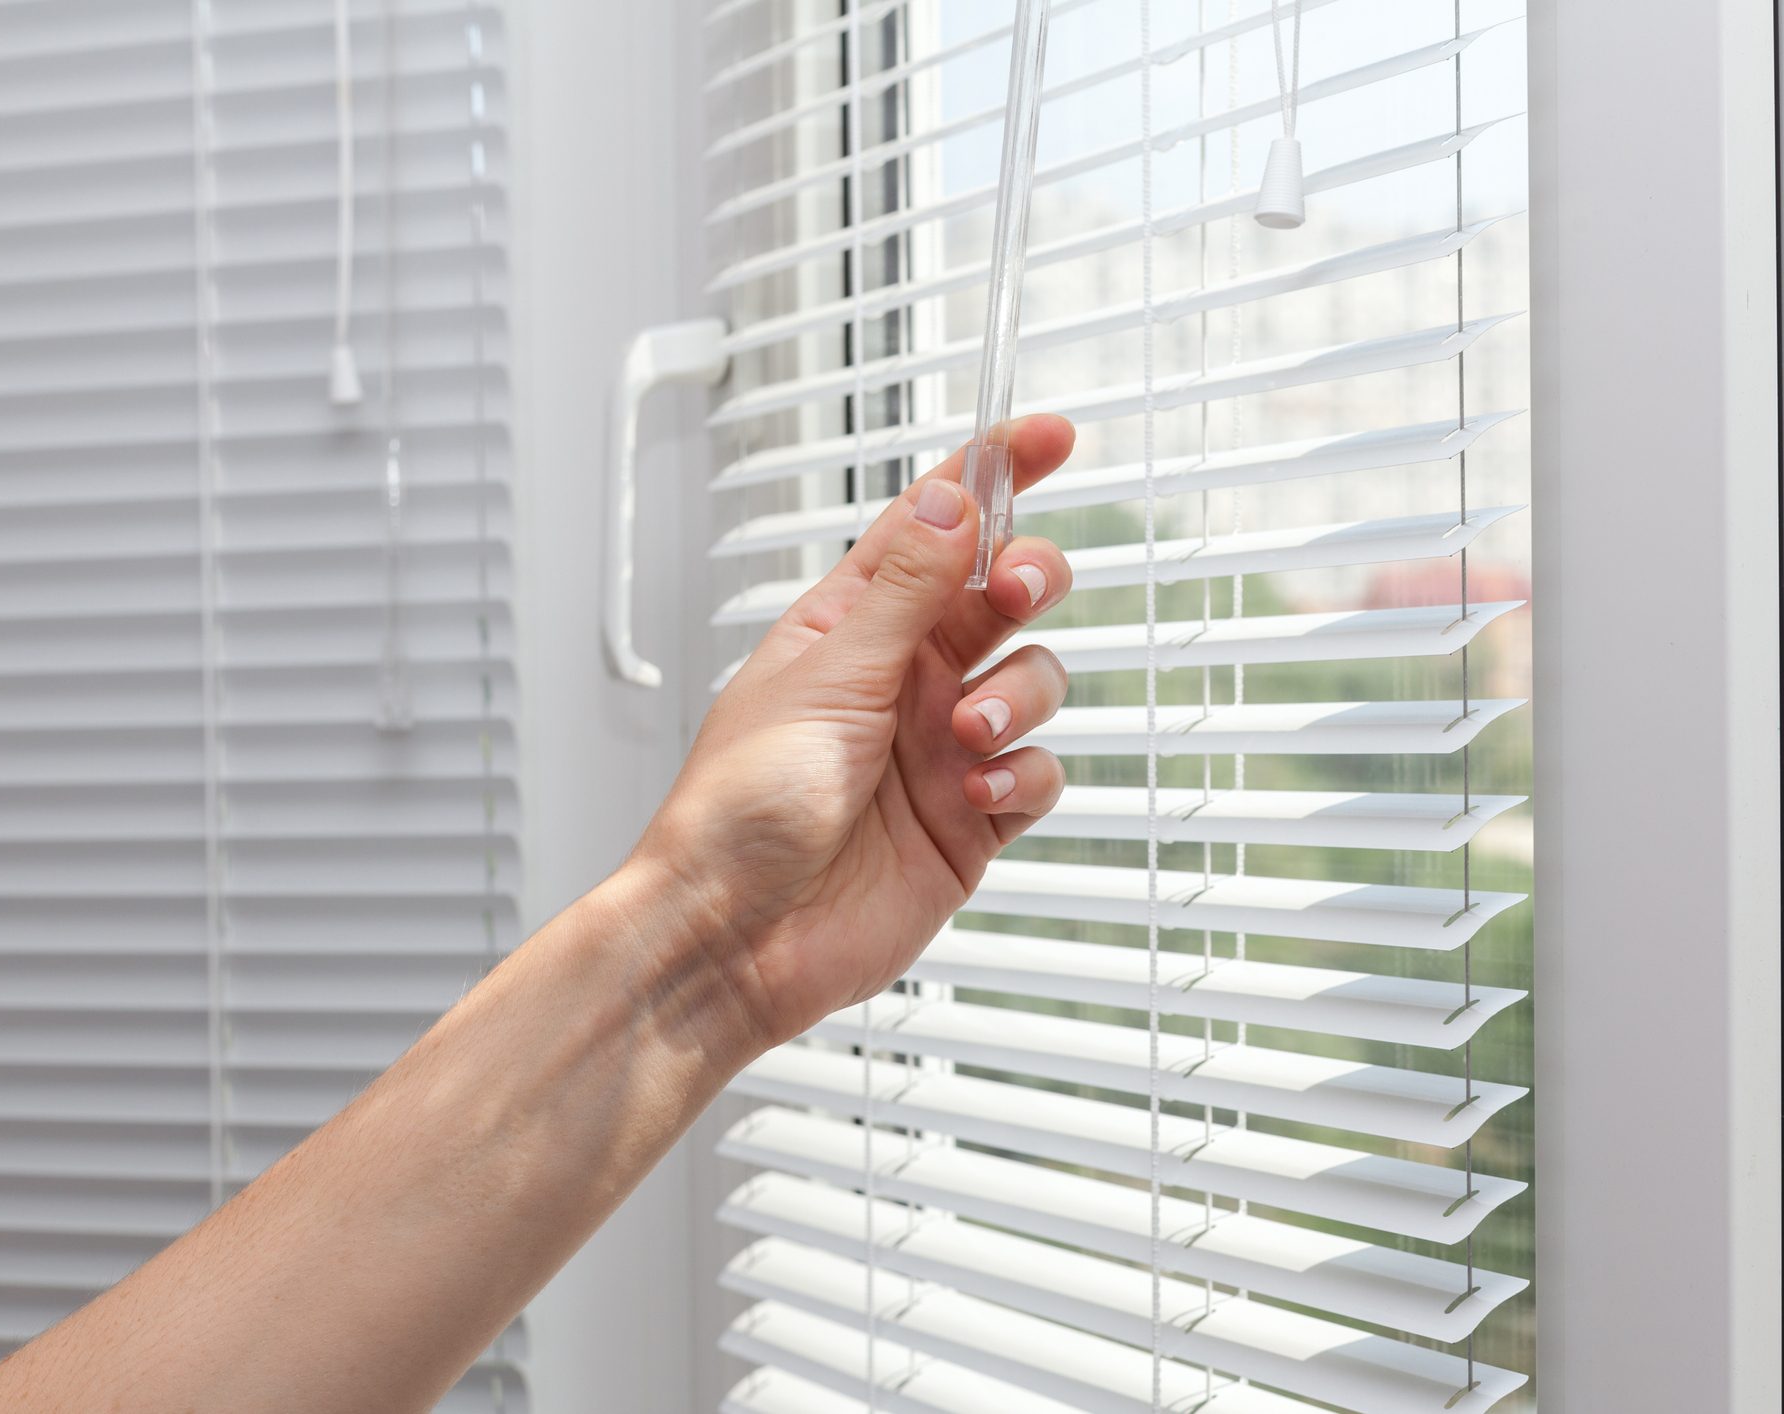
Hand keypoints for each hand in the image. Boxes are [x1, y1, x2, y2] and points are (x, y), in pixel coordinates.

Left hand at [633, 415, 1076, 1047]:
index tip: (1049, 436)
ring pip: (1033, 681)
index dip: (993, 474)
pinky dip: (1023, 775)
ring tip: (969, 732)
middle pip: (1001, 595)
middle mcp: (904, 679)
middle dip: (1026, 579)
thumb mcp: (825, 678)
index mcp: (852, 627)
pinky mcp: (971, 820)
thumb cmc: (740, 809)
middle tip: (1016, 591)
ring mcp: (942, 749)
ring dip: (1020, 694)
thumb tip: (949, 501)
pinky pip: (1036, 774)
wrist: (734, 938)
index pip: (934, 528)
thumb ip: (903, 593)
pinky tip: (979, 796)